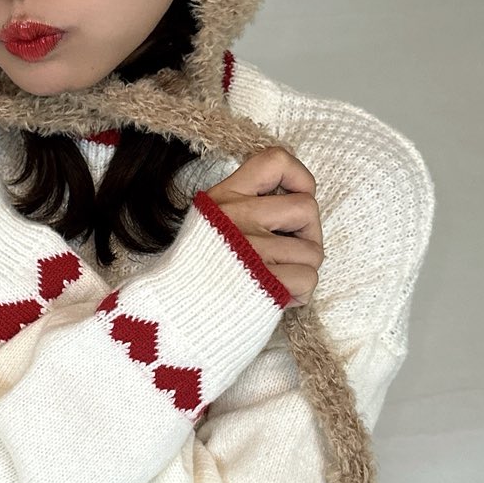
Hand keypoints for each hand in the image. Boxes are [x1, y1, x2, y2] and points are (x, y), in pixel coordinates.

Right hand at [202, 146, 322, 303]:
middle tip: (290, 254)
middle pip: (307, 208)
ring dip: (303, 271)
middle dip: (309, 235)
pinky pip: (308, 279)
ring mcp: (251, 250)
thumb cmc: (196, 278)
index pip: (275, 161)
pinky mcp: (264, 282)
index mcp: (223, 199)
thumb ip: (240, 208)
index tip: (297, 196)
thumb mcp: (207, 226)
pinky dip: (299, 294)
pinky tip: (278, 299)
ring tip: (280, 281)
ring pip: (313, 251)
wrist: (171, 321)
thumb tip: (295, 202)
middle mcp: (236, 218)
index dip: (298, 177)